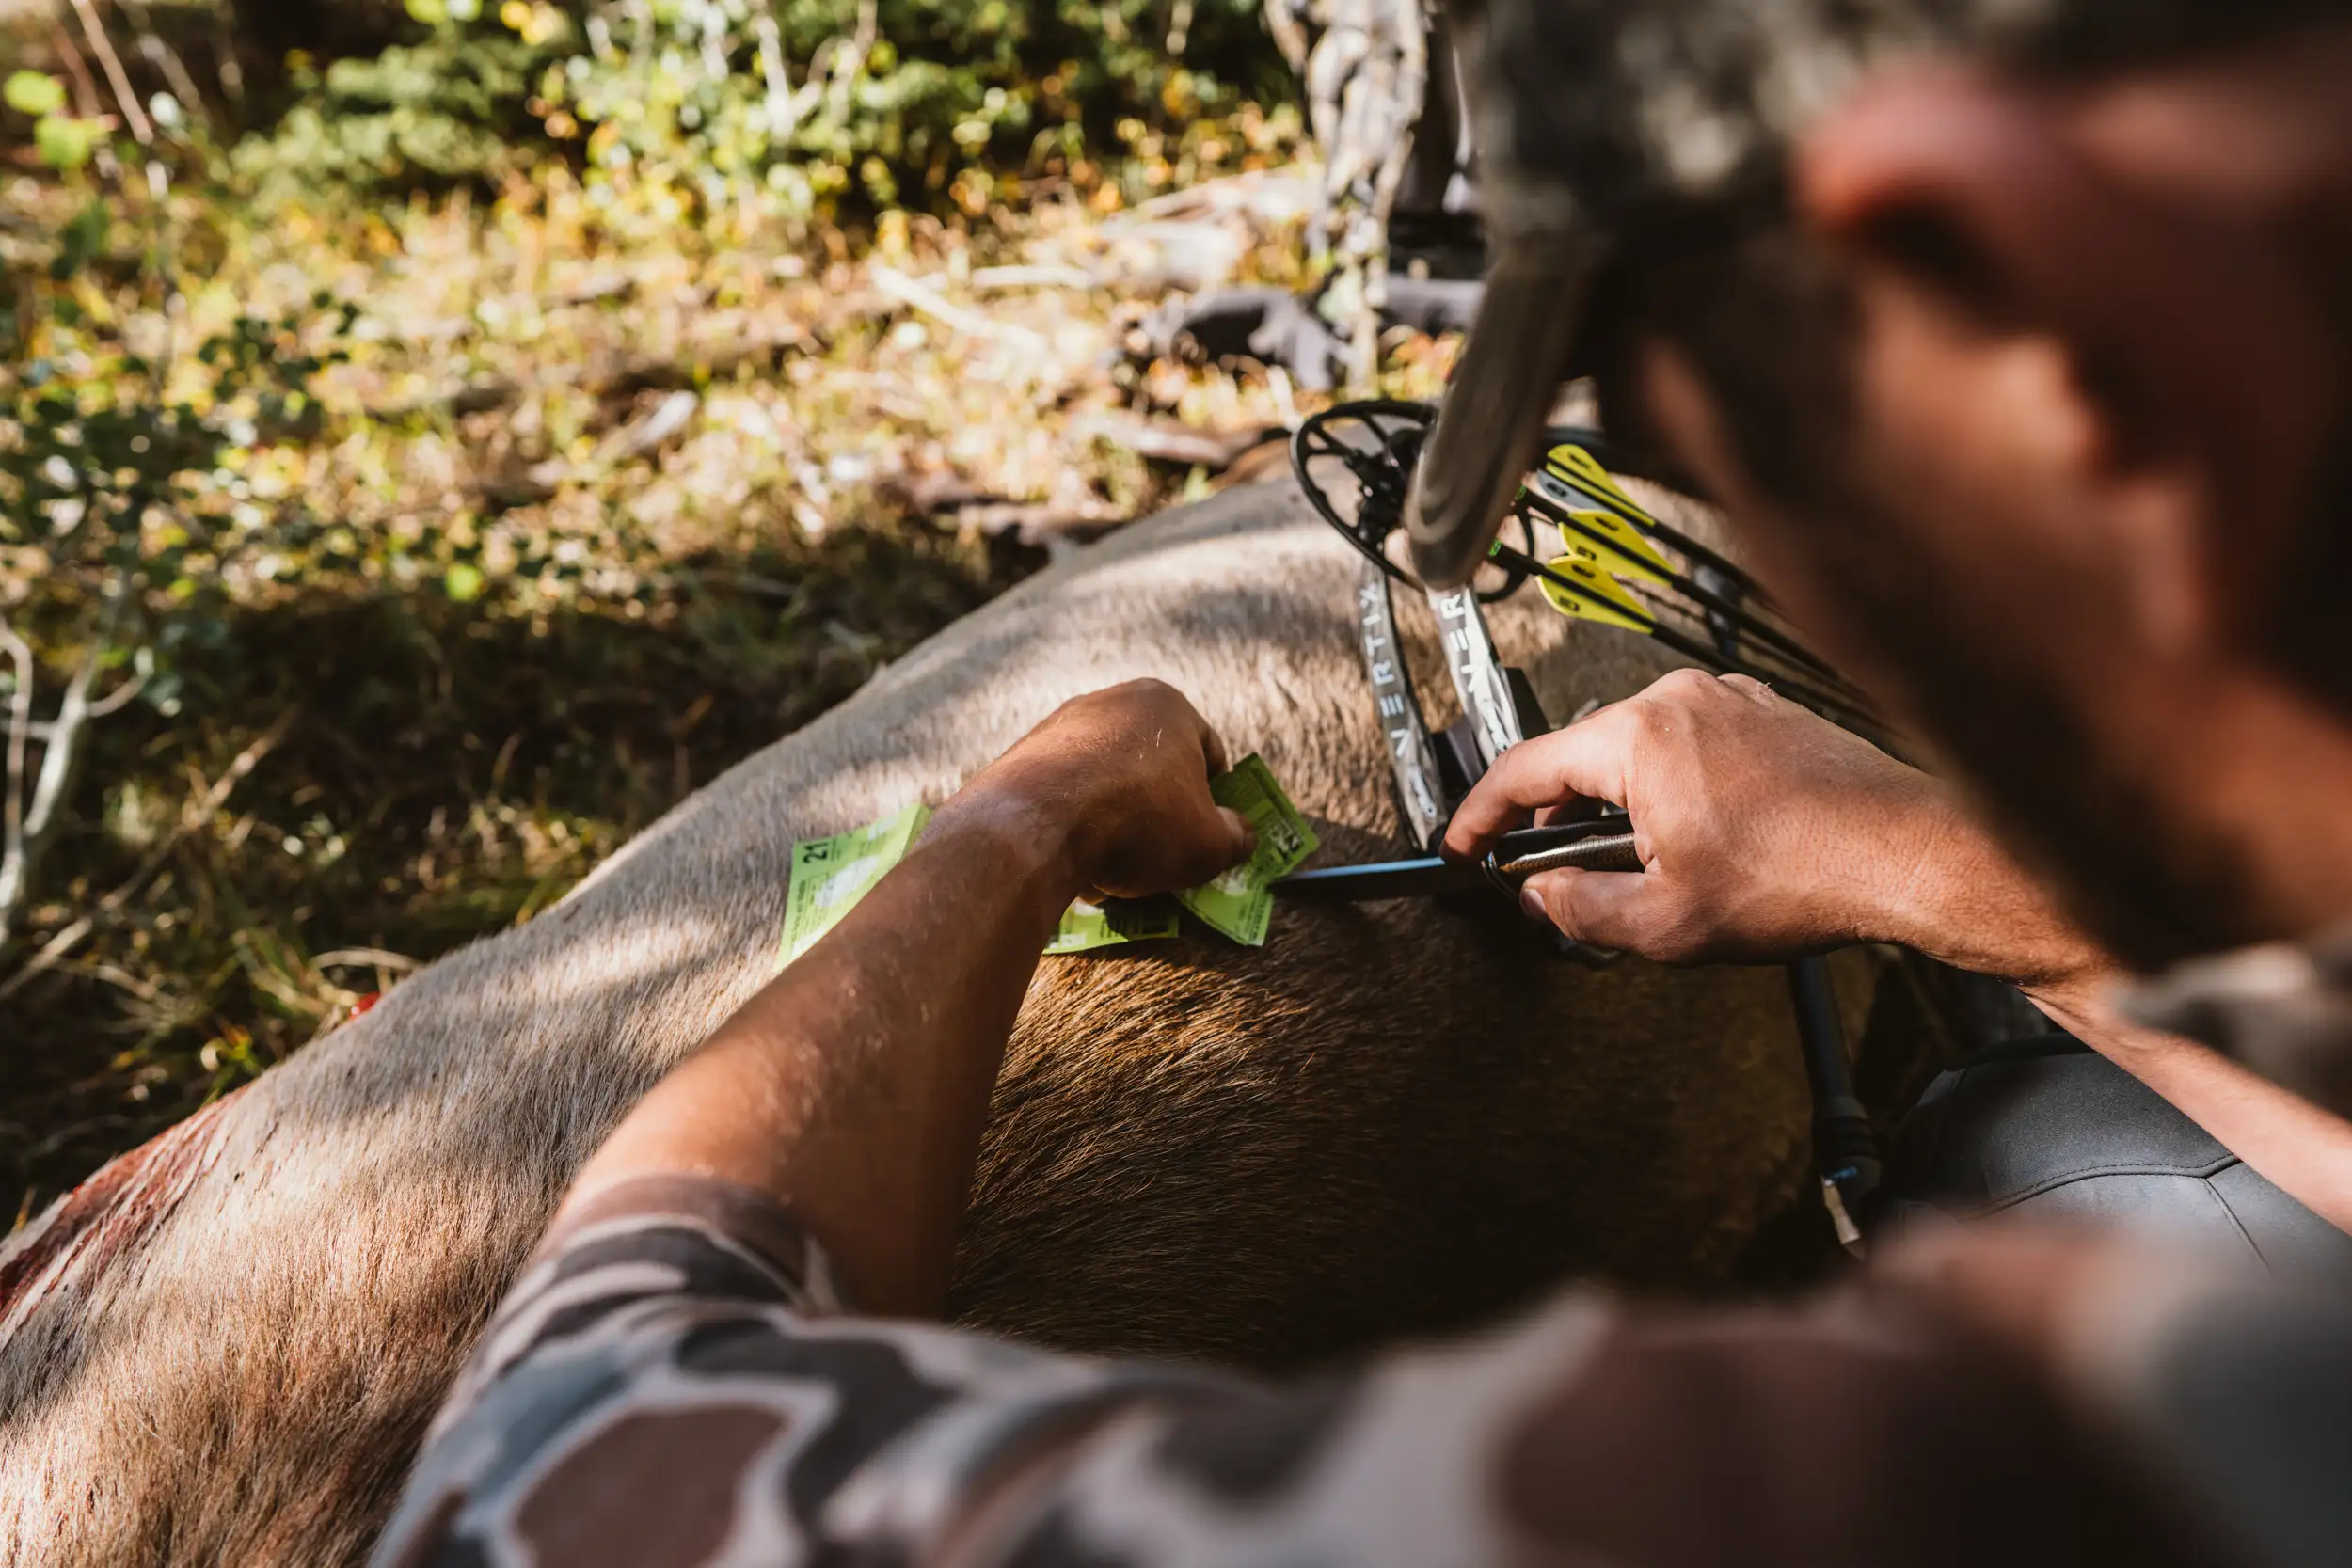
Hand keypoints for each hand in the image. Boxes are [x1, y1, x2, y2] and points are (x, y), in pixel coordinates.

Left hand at [959, 679, 1254, 899]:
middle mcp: (1110, 700)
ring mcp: (1059, 724)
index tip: (1208, 836)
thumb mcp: (1209, 844)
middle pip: (1152, 765)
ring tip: (1115, 868)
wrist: (1034, 826)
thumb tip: (1242, 835)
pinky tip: (1076, 859)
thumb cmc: (1140, 823)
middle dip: (1161, 812)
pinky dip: (1076, 823)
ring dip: (1117, 821)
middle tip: (1163, 857)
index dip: (1217, 800)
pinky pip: (1064, 793)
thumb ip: (1236, 837)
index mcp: (1166, 703)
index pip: (1210, 752)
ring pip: (1106, 780)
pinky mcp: (1021, 754)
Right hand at [1443, 669, 1965, 963]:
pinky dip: (1670, 788)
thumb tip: (1545, 898)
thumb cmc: (1806, 876)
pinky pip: (1688, 744)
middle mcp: (1679, 700)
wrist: (1907, 854)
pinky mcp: (1764, 712)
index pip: (1523, 769)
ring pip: (1636, 750)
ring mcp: (1726, 699)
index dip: (1481, 816)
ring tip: (1640, 870)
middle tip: (1554, 877)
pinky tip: (1696, 842)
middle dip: (1558, 819)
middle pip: (1581, 756)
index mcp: (1638, 738)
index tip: (1466, 844)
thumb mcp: (1664, 923)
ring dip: (1620, 806)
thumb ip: (1580, 909)